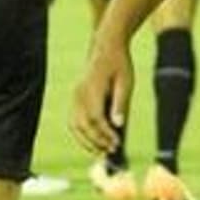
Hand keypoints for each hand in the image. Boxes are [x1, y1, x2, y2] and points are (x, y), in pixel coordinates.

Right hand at [69, 34, 134, 155]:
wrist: (106, 46)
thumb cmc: (119, 63)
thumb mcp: (126, 81)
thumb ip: (120, 103)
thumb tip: (119, 125)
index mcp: (92, 89)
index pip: (95, 119)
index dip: (104, 134)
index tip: (117, 144)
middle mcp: (79, 95)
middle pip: (83, 126)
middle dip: (96, 141)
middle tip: (110, 152)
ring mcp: (75, 96)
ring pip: (75, 126)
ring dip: (86, 141)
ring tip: (101, 151)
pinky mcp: (75, 98)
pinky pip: (74, 120)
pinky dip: (81, 133)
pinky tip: (92, 140)